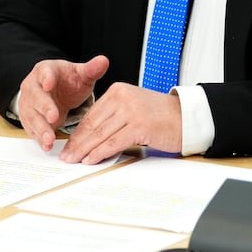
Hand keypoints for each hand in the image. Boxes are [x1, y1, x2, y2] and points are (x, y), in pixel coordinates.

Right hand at [18, 55, 108, 150]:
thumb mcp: (80, 74)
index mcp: (45, 71)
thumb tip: (104, 60)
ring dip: (41, 128)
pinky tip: (47, 146)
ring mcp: (29, 104)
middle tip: (53, 117)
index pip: (44, 72)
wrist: (54, 91)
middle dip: (44, 107)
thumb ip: (91, 69)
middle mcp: (32, 86)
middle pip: (36, 96)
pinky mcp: (29, 119)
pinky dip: (39, 138)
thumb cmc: (67, 81)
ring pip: (32, 116)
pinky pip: (32, 129)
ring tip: (50, 138)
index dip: (46, 78)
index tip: (49, 84)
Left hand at [60, 82, 182, 164]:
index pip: (92, 114)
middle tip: (66, 156)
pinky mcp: (139, 125)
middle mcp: (123, 97)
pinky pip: (114, 142)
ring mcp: (131, 110)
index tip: (69, 145)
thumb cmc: (161, 116)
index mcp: (118, 90)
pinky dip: (100, 152)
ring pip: (101, 134)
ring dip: (85, 150)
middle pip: (93, 124)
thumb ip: (113, 116)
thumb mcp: (133, 108)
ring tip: (74, 160)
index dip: (78, 132)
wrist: (186, 117)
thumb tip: (91, 136)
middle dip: (77, 143)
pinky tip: (91, 160)